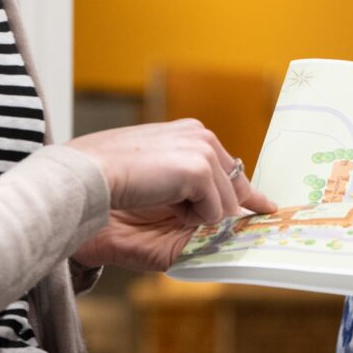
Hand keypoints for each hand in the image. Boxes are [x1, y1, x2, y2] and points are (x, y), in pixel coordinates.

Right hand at [66, 119, 276, 270]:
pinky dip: (190, 218)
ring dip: (194, 214)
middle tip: (178, 213)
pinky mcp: (199, 169)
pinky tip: (161, 201)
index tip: (266, 206)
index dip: (247, 191)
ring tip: (157, 199)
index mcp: (189, 134)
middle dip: (218, 209)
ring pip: (225, 203)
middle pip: (235, 186)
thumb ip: (189, 189)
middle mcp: (201, 136)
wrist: (86, 177)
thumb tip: (224, 213)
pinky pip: (214, 212)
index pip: (229, 166)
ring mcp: (202, 150)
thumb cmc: (109, 180)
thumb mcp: (157, 181)